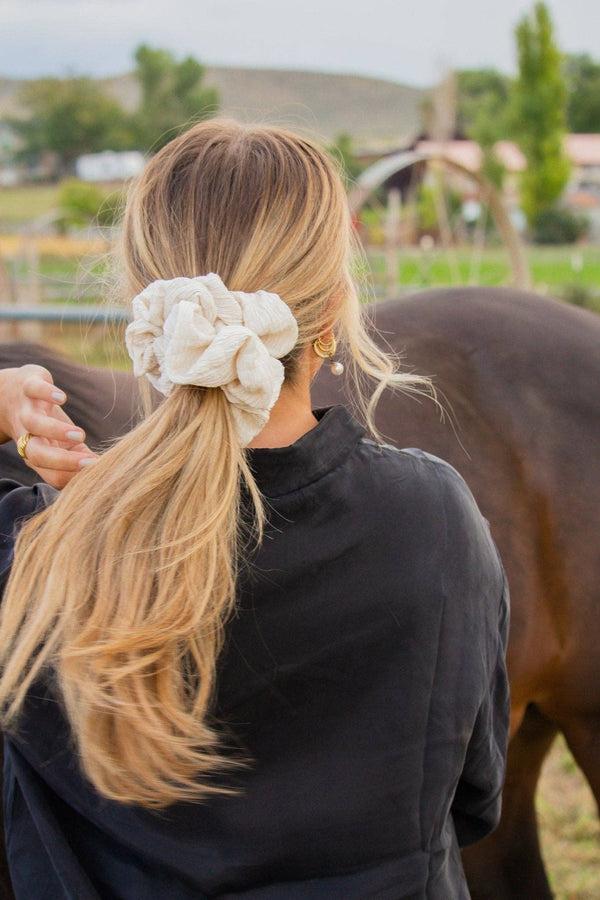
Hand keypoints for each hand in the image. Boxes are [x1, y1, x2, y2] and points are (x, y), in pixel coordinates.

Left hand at [0, 364, 96, 488]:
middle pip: (37, 455)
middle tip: (88, 463)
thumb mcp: (59, 443)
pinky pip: (34, 390)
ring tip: (80, 435)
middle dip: (61, 461)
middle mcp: (28, 435)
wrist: (7, 393)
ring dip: (56, 430)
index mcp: (38, 455)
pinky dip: (47, 393)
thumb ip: (78, 457)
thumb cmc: (42, 424)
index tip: (97, 469)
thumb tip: (102, 468)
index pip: (53, 474)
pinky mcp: (28, 385)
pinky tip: (62, 398)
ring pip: (34, 424)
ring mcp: (26, 409)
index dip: (73, 474)